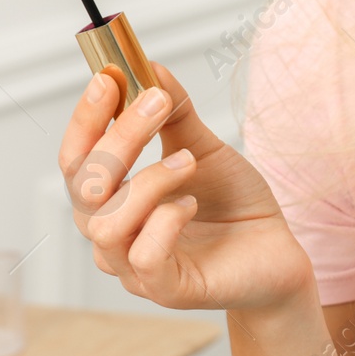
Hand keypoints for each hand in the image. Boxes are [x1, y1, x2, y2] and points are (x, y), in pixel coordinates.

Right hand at [58, 62, 314, 313]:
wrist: (278, 251)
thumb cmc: (233, 204)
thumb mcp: (203, 147)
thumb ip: (174, 112)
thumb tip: (149, 65)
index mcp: (113, 200)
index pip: (75, 161)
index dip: (85, 120)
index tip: (108, 78)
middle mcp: (112, 235)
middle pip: (84, 187)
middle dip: (118, 138)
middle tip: (159, 103)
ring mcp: (135, 268)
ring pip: (107, 224)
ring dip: (149, 180)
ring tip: (189, 162)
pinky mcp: (166, 290)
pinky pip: (143, 257)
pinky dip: (165, 221)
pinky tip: (192, 205)